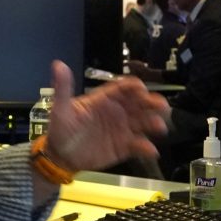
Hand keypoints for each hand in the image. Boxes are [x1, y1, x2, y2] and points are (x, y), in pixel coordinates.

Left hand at [45, 60, 169, 171]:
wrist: (60, 156)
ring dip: (153, 123)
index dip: (135, 87)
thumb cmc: (61, 129)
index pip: (124, 88)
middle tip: (162, 106)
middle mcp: (118, 112)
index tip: (142, 90)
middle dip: (152, 103)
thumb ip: (63, 88)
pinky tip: (151, 150)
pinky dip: (146, 147)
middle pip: (140, 103)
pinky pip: (138, 146)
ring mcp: (122, 130)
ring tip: (160, 127)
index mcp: (105, 99)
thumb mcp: (61, 109)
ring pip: (143, 123)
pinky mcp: (124, 147)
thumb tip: (58, 64)